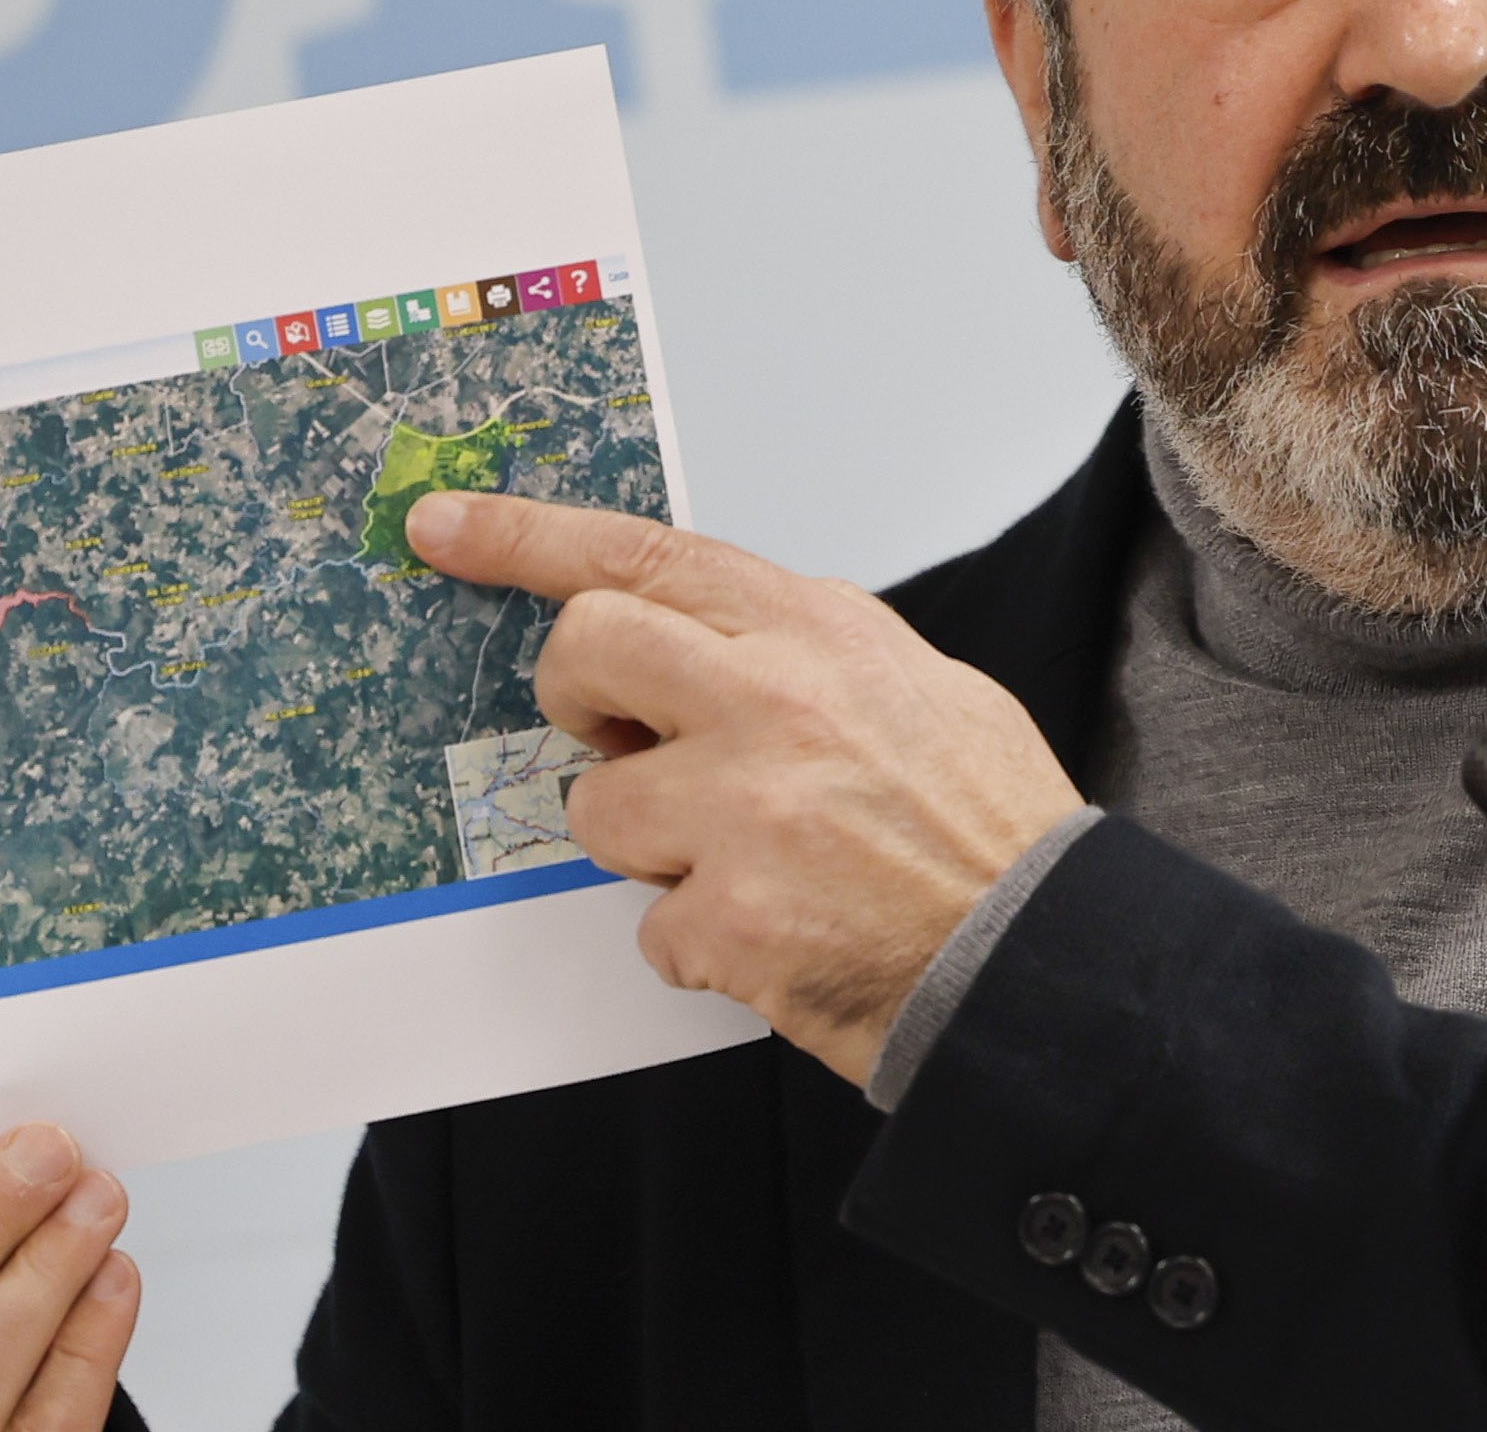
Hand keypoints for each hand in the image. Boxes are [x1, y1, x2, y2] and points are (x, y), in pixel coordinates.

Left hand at [408, 490, 1084, 1083]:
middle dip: (574, 700)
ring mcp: (743, 809)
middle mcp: (771, 700)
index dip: (525, 536)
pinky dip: (702, 945)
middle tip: (621, 741)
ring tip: (748, 865)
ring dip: (650, 849)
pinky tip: (780, 938)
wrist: (1042, 960)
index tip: (444, 526)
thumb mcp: (910, 685)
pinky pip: (650, 927)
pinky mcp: (730, 916)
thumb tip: (703, 642)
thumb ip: (798, 651)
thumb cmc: (982, 828)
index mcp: (815, 632)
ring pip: (596, 807)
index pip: (643, 552)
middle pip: (584, 650)